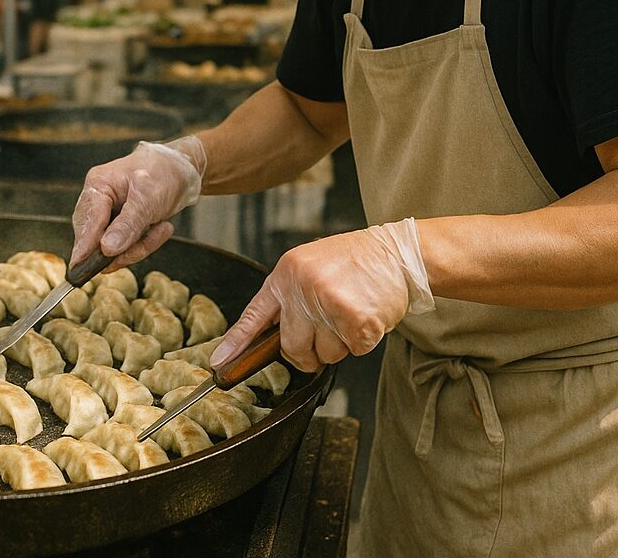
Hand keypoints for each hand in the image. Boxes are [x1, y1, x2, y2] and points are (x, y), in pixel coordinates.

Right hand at [70, 137, 205, 268]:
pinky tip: (160, 227)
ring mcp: (108, 217)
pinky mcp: (119, 229)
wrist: (183, 172)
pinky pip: (126, 249)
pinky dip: (145, 244)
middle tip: (149, 237)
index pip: (88, 220)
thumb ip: (128, 224)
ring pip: (113, 249)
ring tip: (162, 227)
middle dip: (126, 247)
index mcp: (98, 186)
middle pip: (97, 240)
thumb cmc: (164, 174)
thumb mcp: (148, 198)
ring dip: (140, 245)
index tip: (80, 266)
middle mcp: (98, 202)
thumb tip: (106, 249)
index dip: (84, 245)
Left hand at [210, 219, 435, 371]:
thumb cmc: (355, 263)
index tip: (219, 364)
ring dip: (341, 344)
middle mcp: (302, 287)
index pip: (255, 316)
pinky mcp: (355, 318)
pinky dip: (363, 341)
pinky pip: (353, 351)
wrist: (398, 252)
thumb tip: (275, 341)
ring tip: (351, 312)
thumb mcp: (311, 269)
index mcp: (287, 273)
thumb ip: (291, 299)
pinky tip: (368, 315)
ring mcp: (328, 302)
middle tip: (329, 328)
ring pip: (325, 355)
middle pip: (292, 348)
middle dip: (310, 352)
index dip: (236, 344)